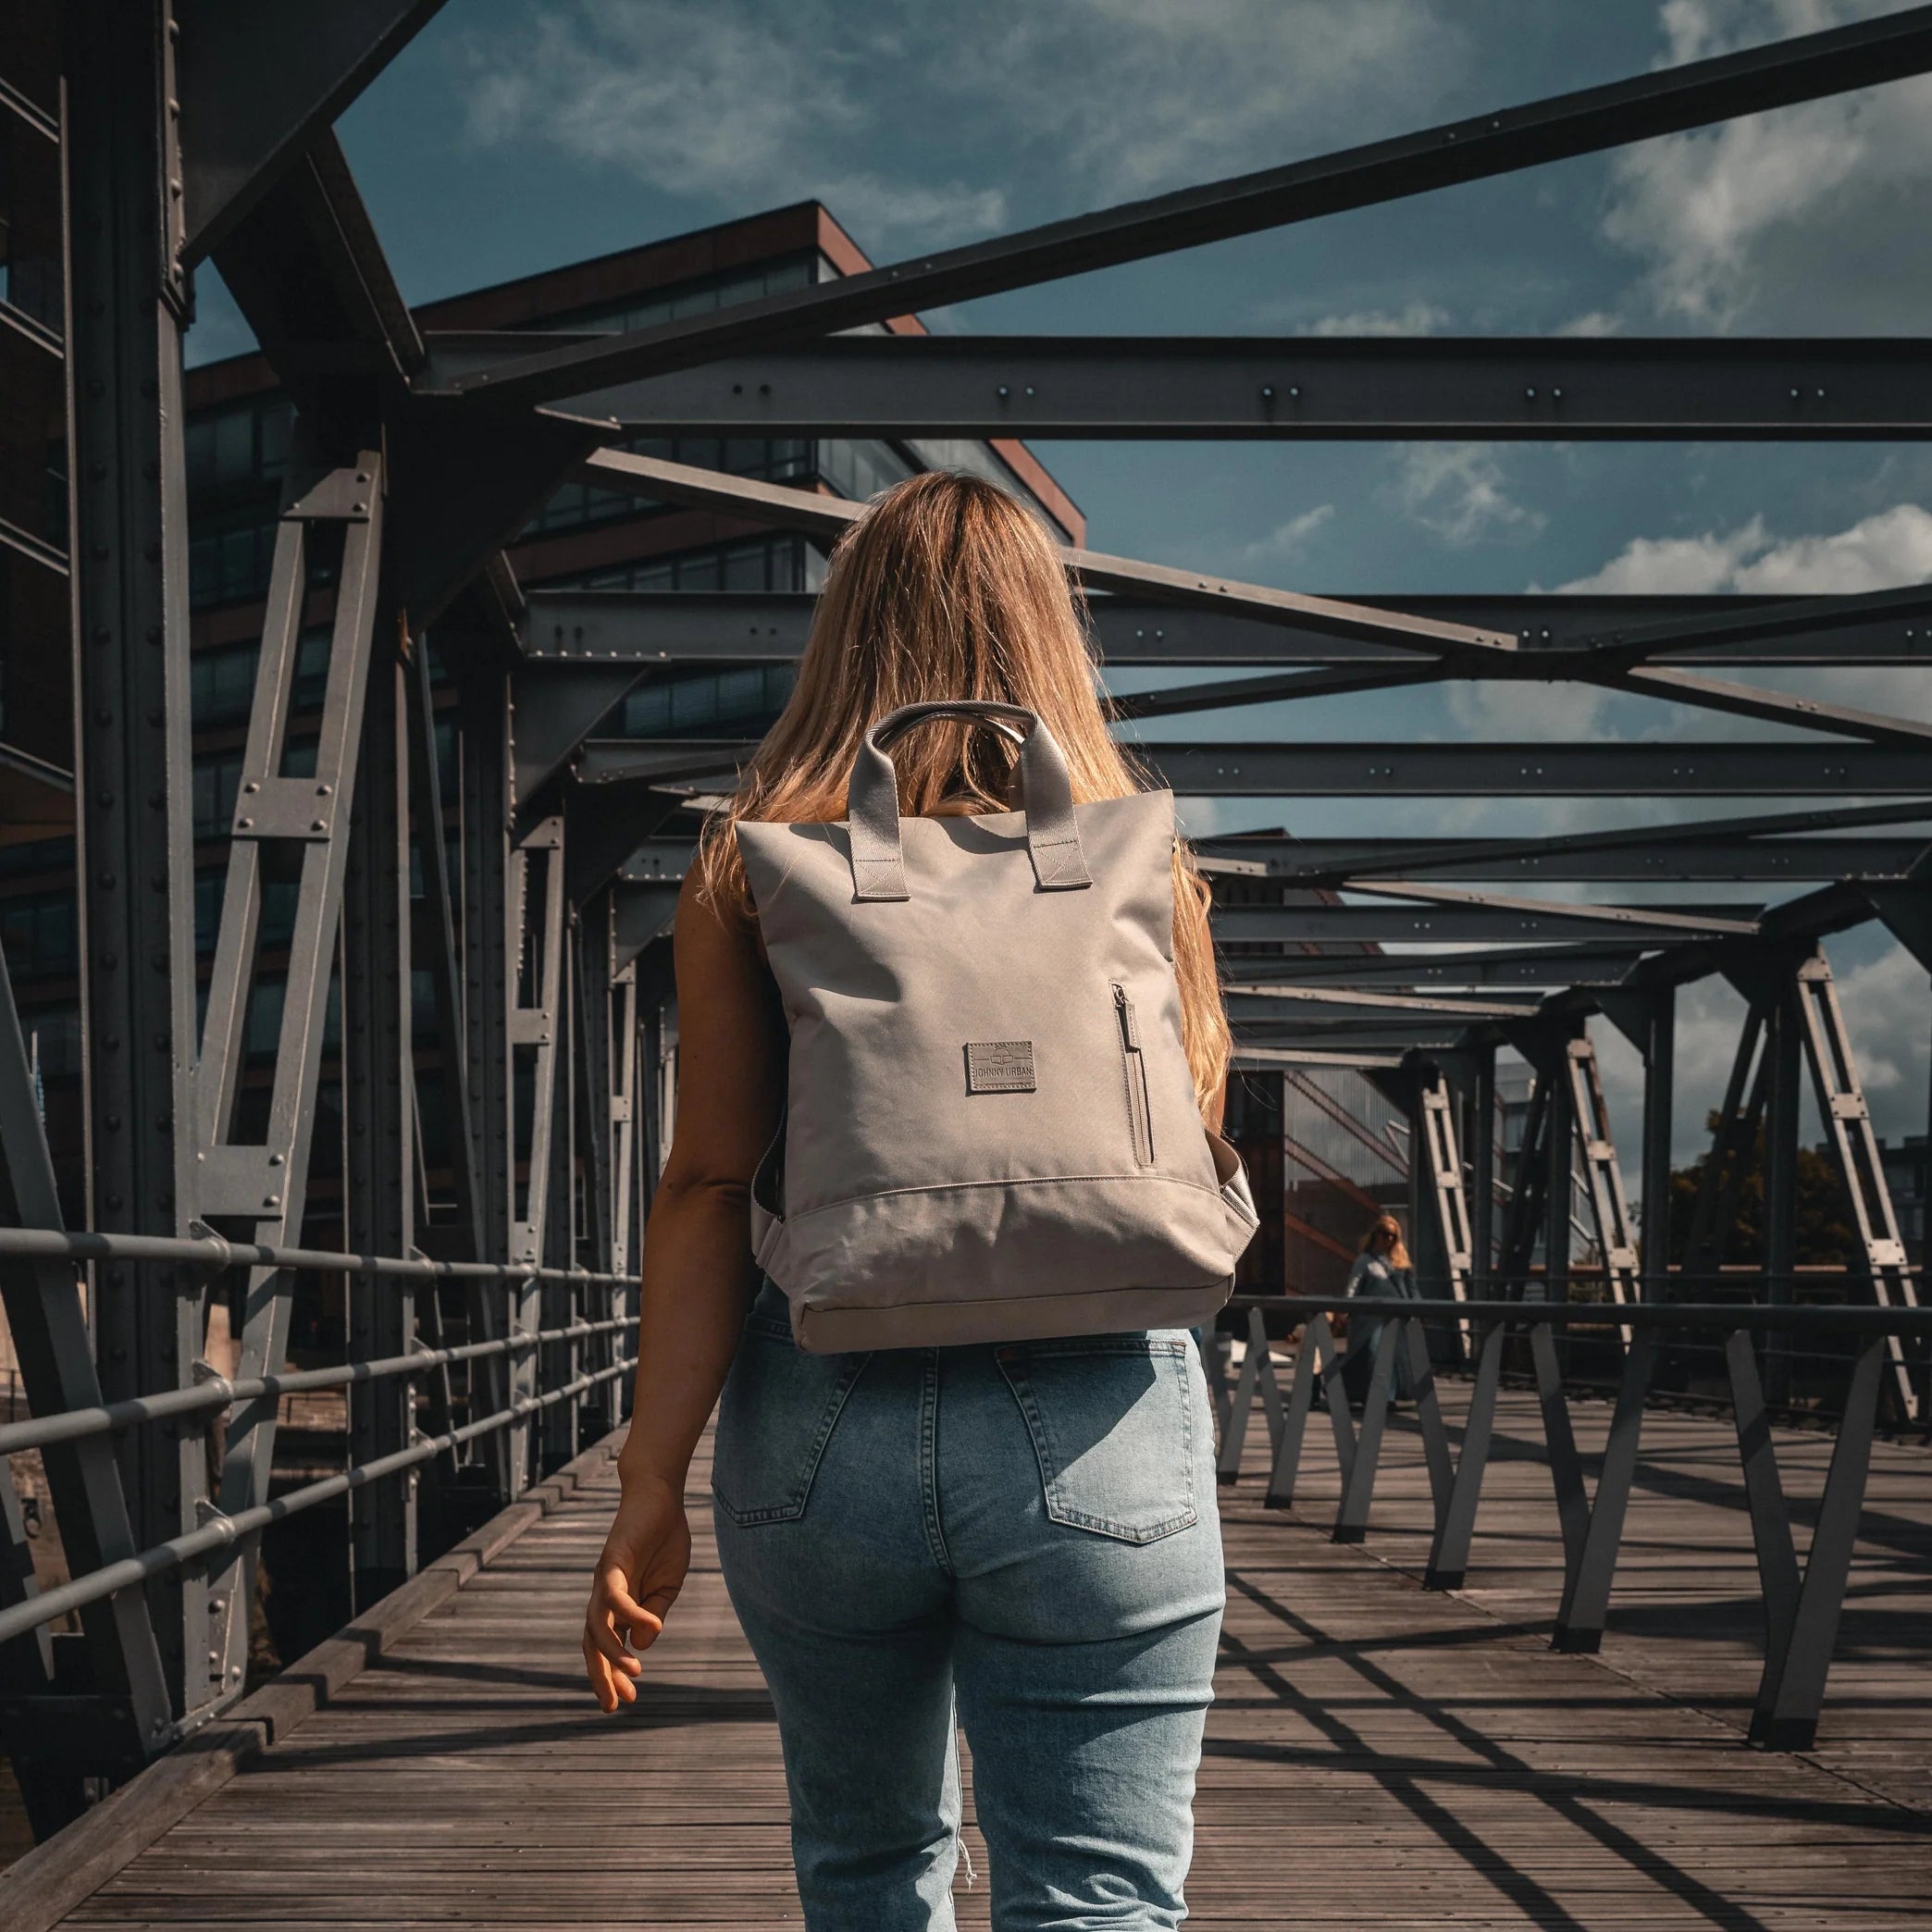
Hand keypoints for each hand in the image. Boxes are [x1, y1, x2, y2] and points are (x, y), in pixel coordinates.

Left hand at [583, 1474, 690, 1711]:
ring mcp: (605, 1579)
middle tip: (614, 1706)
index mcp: (617, 1604)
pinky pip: (614, 1596)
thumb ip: (652, 1616)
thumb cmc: (663, 1539)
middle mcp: (603, 1596)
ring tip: (634, 1674)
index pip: (606, 1647)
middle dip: (601, 1676)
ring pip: (596, 1625)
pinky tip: (650, 1627)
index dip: (612, 1675)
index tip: (627, 1701)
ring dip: (611, 1654)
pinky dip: (630, 1614)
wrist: (659, 1496)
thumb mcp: (666, 1587)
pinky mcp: (612, 1560)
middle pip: (591, 1644)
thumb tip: (638, 1647)